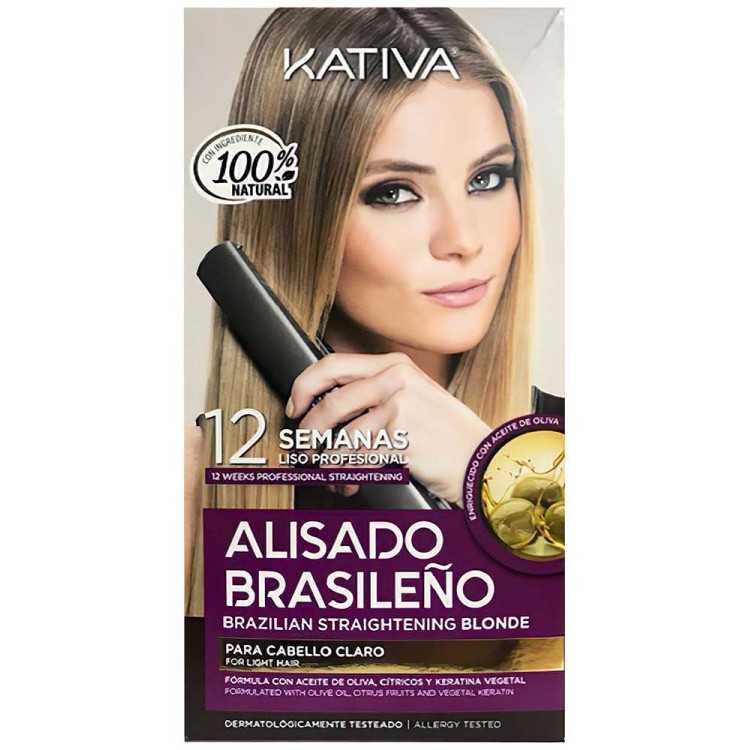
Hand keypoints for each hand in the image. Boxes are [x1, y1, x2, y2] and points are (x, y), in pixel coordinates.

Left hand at [287, 352, 489, 503]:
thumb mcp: (415, 398)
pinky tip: (351, 483)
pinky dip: (347, 476)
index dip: (305, 386)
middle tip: (304, 449)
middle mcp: (395, 378)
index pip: (332, 364)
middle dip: (308, 431)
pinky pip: (357, 459)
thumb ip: (376, 393)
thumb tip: (327, 406)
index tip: (295, 406)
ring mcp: (398, 405)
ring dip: (328, 463)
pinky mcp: (400, 435)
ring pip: (340, 437)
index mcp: (394, 365)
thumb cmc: (447, 435)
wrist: (481, 458)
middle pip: (329, 401)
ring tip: (333, 476)